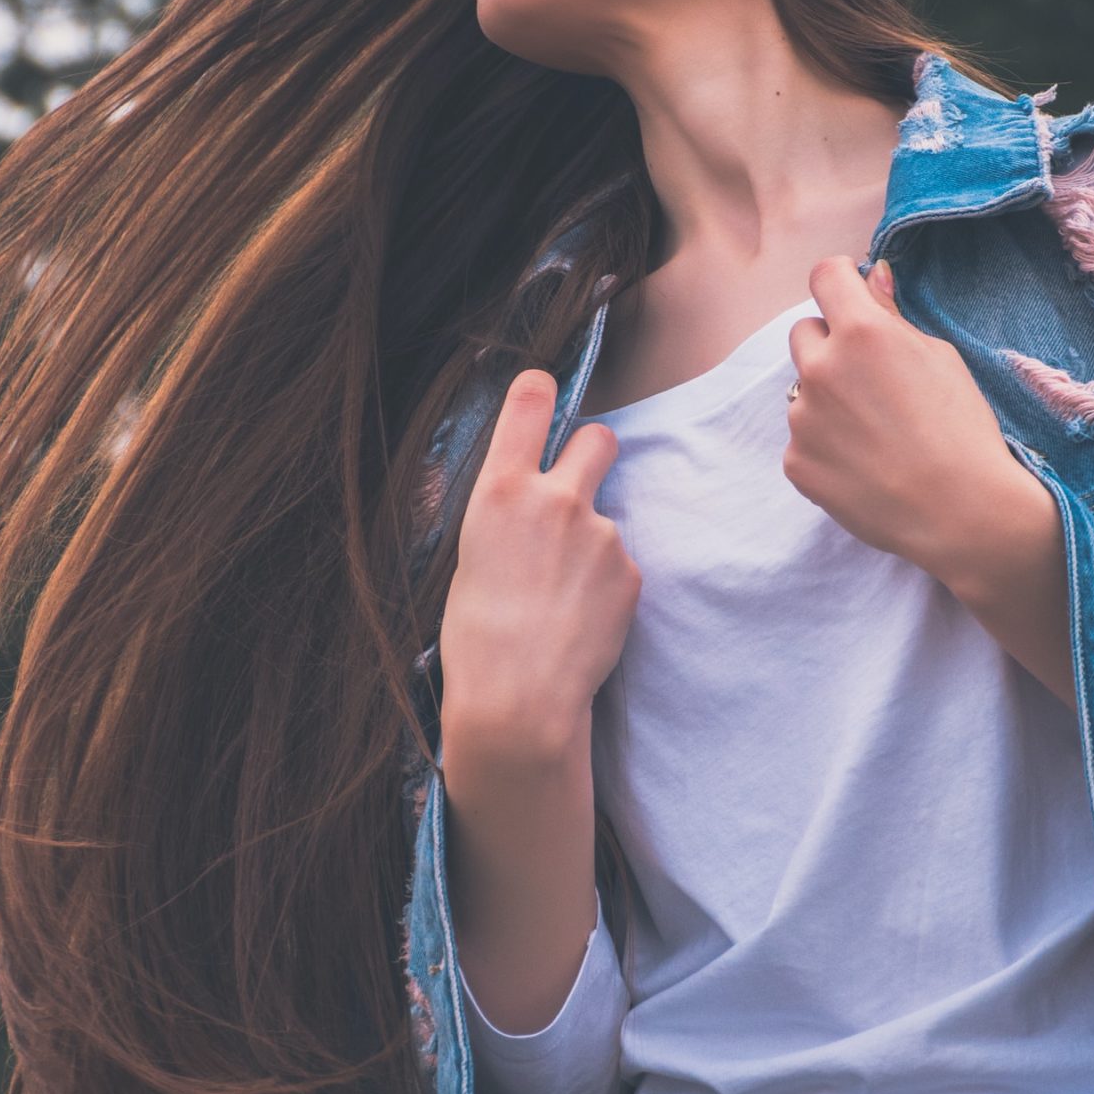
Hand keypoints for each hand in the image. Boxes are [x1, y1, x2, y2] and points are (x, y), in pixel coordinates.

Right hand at [439, 370, 641, 763]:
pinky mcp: (629, 571)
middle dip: (593, 453)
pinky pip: (618, 564)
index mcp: (499, 490)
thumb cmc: (475, 638)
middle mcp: (555, 499)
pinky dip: (604, 586)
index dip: (540, 391)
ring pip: (605, 516)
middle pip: (599, 437)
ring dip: (590, 543)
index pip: (530, 400)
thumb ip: (496, 510)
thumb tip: (506, 489)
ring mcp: (600, 534)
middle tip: (576, 488)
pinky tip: (579, 620)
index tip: (543, 392)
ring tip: (559, 597)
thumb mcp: (464, 557)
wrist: (519, 702)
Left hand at [784, 256, 1074, 703]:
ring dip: (828, 399)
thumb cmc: (962, 429)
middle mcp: (820, 369)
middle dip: (831, 344)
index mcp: (861, 333)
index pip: (824, 277)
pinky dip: (826, 445)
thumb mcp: (941, 358)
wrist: (960, 511)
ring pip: (803, 390)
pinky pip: (804, 438)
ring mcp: (802, 419)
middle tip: (872, 377)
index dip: (841, 282)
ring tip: (876, 432)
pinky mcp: (797, 463)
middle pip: (804, 332)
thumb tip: (870, 276)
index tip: (853, 296)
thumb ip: (894, 316)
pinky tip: (865, 464)